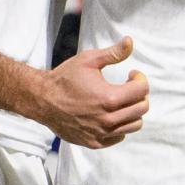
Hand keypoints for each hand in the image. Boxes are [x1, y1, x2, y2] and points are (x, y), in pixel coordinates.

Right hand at [34, 36, 148, 148]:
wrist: (43, 100)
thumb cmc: (65, 78)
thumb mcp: (88, 60)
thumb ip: (113, 53)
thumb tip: (130, 41)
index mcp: (109, 98)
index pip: (142, 90)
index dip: (140, 79)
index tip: (132, 74)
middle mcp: (108, 119)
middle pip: (142, 109)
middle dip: (140, 94)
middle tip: (129, 87)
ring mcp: (102, 133)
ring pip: (134, 125)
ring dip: (133, 111)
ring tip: (121, 101)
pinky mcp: (95, 142)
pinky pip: (119, 136)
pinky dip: (120, 126)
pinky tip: (110, 114)